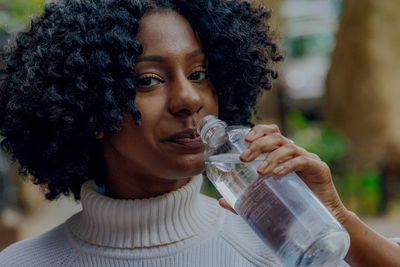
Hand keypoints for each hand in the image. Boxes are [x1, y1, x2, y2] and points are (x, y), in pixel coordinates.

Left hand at [220, 124, 348, 222]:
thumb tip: (220, 201)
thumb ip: (245, 199)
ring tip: (260, 171)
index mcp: (283, 154)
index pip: (272, 132)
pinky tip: (277, 174)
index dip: (259, 131)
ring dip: (271, 157)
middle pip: (277, 137)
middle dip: (258, 145)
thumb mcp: (265, 199)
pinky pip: (303, 161)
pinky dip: (288, 165)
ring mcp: (308, 159)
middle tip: (244, 158)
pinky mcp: (319, 169)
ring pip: (288, 147)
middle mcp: (295, 152)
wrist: (322, 219)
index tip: (245, 140)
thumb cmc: (293, 204)